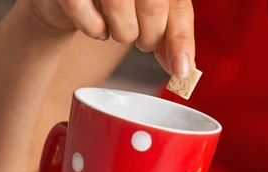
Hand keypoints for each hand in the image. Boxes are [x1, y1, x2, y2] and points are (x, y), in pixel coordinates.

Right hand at [28, 0, 194, 77]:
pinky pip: (83, 10)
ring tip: (119, 30)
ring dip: (123, 33)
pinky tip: (99, 28)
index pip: (178, 5)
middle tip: (143, 43)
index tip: (181, 70)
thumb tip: (185, 67)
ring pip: (120, 9)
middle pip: (153, 8)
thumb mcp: (148, 14)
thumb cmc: (116, 4)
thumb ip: (168, 34)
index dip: (181, 40)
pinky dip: (94, 29)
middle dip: (150, 37)